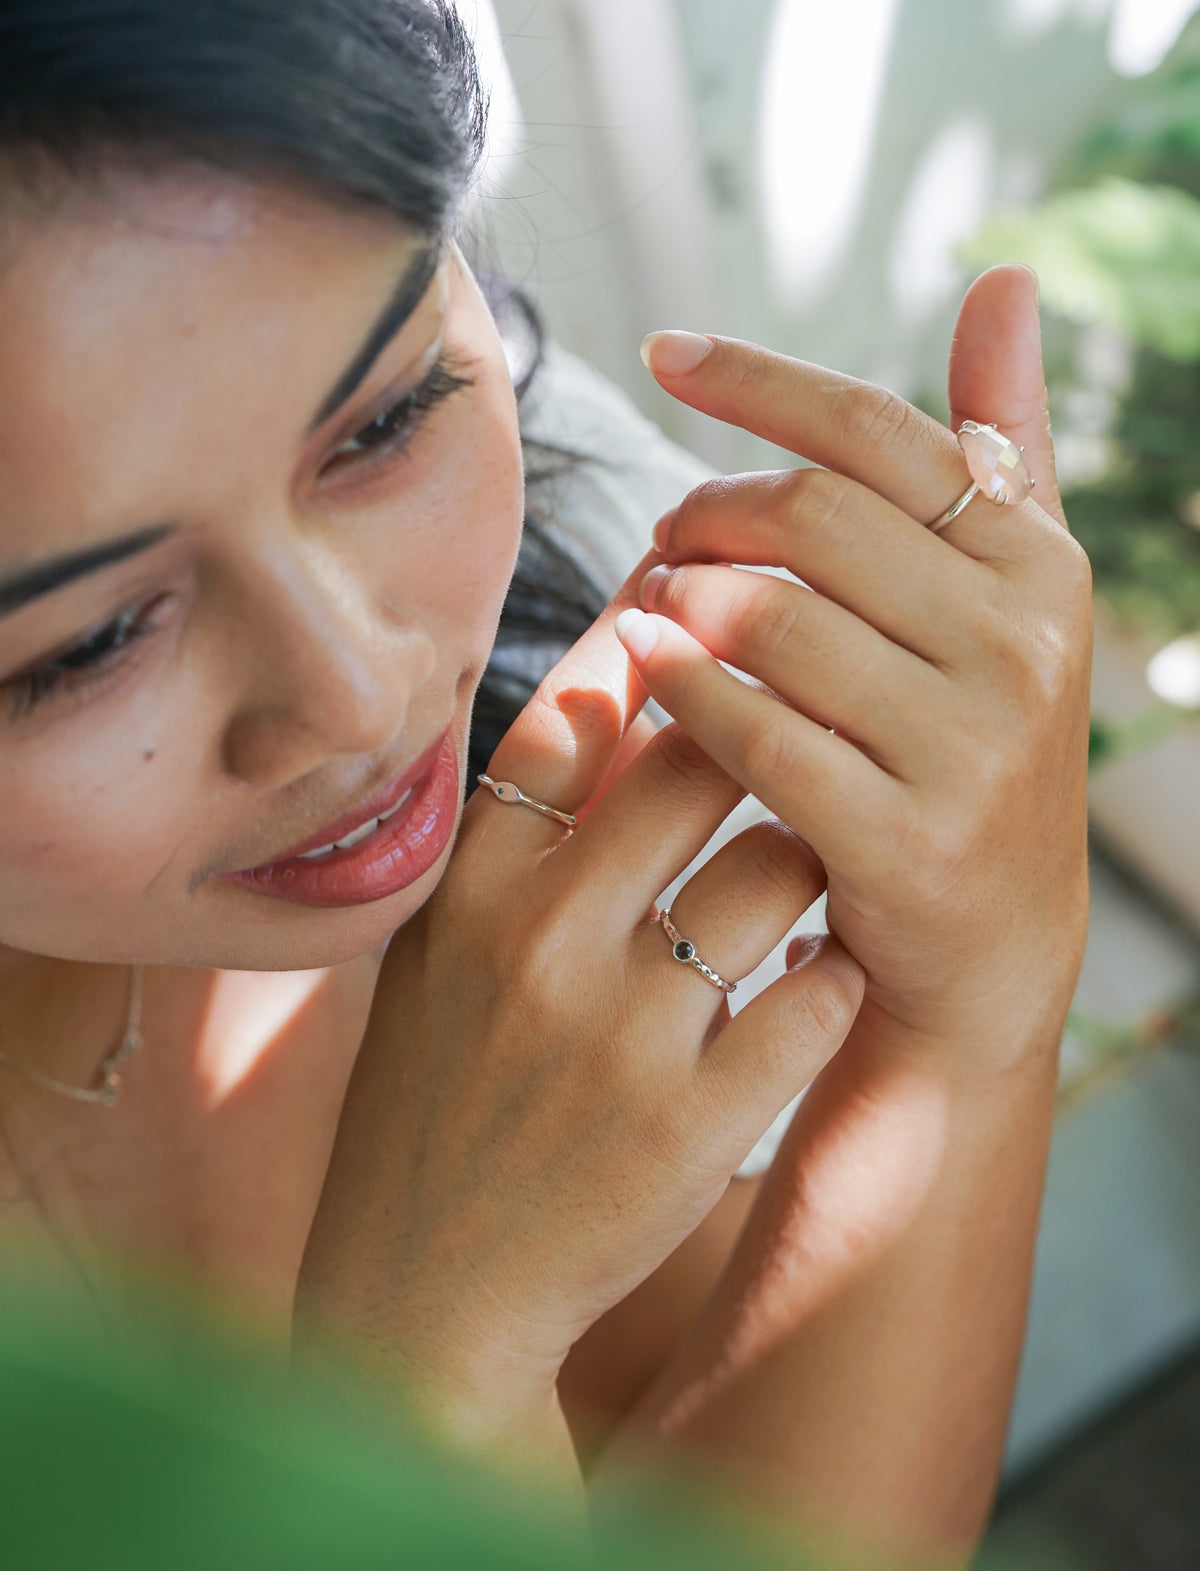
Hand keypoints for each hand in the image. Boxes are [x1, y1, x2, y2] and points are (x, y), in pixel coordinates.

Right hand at [297, 558, 863, 1442]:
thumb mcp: (434, 955)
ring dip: (807, 858)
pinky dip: (826, 974)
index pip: (574, 714)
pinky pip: (816, 993)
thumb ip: (508, 835)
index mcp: (470, 892)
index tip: (695, 607)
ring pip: (780, 863)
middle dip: (758, 735)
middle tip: (786, 742)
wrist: (430, 1291)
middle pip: (698, 760)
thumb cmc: (436, 1101)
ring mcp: (623, 1033)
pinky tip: (806, 981)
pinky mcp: (696, 1122)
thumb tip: (605, 689)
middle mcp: (542, 943)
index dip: (648, 640)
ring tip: (793, 878)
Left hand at [618, 266, 1091, 1056]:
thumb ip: (997, 446)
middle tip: (660, 532)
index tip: (661, 348)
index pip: (878, 430)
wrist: (986, 944)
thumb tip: (1004, 278)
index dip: (757, 380)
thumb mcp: (1003, 596)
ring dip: (683, 598)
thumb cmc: (968, 745)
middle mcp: (1023, 643)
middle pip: (811, 518)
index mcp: (1038, 564)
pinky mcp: (906, 838)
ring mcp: (971, 745)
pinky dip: (683, 689)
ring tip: (649, 602)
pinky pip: (757, 733)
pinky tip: (641, 662)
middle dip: (706, 510)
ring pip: (775, 619)